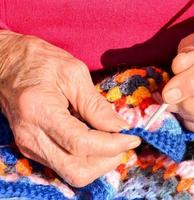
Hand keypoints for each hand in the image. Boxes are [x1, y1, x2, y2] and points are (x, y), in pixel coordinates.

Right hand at [0, 30, 140, 186]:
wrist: (7, 63)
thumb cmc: (39, 61)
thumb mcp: (73, 74)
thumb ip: (96, 105)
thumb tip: (119, 127)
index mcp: (40, 112)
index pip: (82, 144)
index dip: (113, 144)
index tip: (132, 137)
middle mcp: (31, 136)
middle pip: (77, 170)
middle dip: (108, 160)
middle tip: (125, 142)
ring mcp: (30, 145)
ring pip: (72, 173)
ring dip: (100, 162)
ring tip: (114, 142)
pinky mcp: (34, 148)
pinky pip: (66, 165)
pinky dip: (88, 159)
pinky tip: (98, 142)